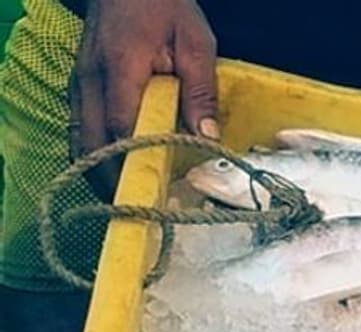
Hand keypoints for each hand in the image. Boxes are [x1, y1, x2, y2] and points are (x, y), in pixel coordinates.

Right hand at [71, 0, 217, 194]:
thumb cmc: (164, 6)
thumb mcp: (196, 43)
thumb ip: (201, 90)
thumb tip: (207, 136)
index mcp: (121, 69)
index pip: (123, 128)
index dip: (136, 163)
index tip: (156, 191)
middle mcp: (90, 80)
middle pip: (91, 144)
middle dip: (112, 180)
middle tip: (139, 208)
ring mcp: (79, 83)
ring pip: (79, 139)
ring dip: (98, 171)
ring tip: (127, 197)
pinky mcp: (78, 85)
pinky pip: (80, 128)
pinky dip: (93, 152)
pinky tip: (114, 168)